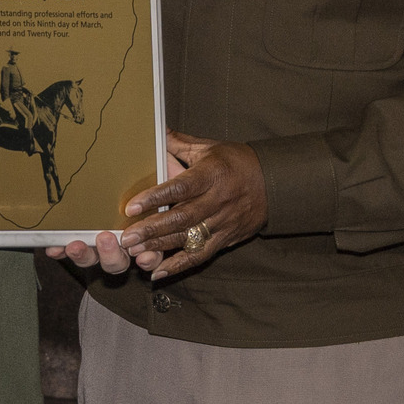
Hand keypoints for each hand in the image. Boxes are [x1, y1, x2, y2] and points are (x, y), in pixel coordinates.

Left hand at [48, 132, 267, 279]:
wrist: (276, 184)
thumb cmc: (237, 162)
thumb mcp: (210, 148)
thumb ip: (179, 144)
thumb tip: (155, 131)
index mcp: (211, 175)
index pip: (180, 188)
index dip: (155, 198)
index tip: (131, 206)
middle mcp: (217, 201)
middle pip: (181, 218)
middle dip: (152, 230)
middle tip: (127, 238)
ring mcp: (222, 223)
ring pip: (188, 239)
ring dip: (160, 248)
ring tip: (135, 254)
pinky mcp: (226, 239)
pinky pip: (200, 255)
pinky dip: (179, 266)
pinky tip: (158, 272)